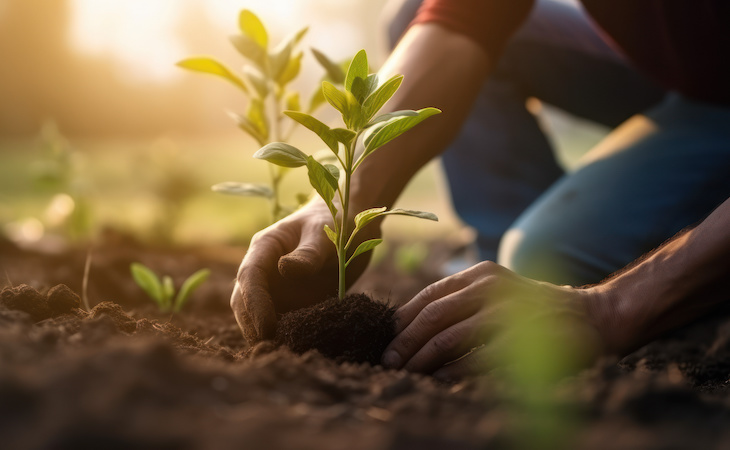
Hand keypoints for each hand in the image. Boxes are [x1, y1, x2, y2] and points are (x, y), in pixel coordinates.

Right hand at [231, 200, 375, 343]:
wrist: (350, 224)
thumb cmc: (334, 220)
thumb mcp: (325, 234)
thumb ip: (308, 253)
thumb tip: (285, 270)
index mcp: (264, 248)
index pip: (249, 277)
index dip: (254, 304)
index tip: (266, 327)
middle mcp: (264, 269)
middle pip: (244, 300)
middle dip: (252, 325)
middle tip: (269, 349)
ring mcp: (275, 286)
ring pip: (257, 314)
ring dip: (264, 334)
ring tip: (280, 354)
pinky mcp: (290, 299)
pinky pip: (281, 320)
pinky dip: (284, 335)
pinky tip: (295, 348)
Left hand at [381, 261, 605, 379]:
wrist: (594, 316)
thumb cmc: (534, 310)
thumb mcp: (495, 294)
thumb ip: (460, 305)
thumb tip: (410, 332)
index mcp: (479, 275)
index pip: (427, 296)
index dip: (401, 321)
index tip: (383, 341)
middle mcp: (490, 286)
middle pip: (432, 317)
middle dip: (405, 344)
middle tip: (386, 362)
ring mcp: (507, 311)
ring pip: (448, 338)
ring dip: (422, 360)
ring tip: (406, 374)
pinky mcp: (523, 339)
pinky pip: (477, 359)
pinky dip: (453, 372)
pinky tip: (440, 380)